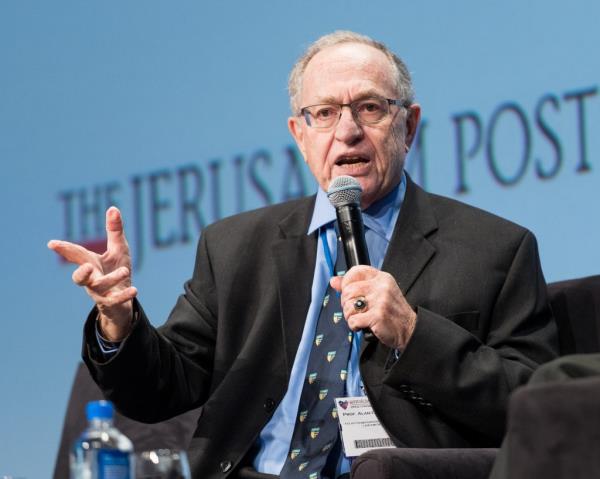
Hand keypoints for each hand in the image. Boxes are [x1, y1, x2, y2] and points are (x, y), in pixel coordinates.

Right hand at [48, 206, 136, 340]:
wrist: (124, 301)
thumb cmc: (118, 271)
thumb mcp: (119, 249)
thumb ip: (114, 231)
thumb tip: (113, 207)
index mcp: (91, 263)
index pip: (76, 255)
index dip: (64, 249)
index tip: (51, 244)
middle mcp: (92, 279)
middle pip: (79, 279)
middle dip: (80, 273)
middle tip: (86, 266)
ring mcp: (100, 293)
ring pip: (99, 288)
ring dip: (111, 279)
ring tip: (125, 270)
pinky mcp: (112, 303)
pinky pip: (115, 301)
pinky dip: (123, 295)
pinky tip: (134, 290)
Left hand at [330, 265, 416, 348]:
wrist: (409, 330)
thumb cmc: (393, 312)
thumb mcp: (378, 293)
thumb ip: (355, 285)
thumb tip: (334, 281)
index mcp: (382, 278)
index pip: (355, 271)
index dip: (346, 282)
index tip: (348, 293)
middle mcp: (382, 286)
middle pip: (348, 291)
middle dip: (346, 304)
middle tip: (356, 310)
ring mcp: (380, 301)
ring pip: (348, 305)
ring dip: (350, 316)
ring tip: (361, 318)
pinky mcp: (378, 316)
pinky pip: (353, 320)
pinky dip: (354, 326)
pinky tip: (363, 326)